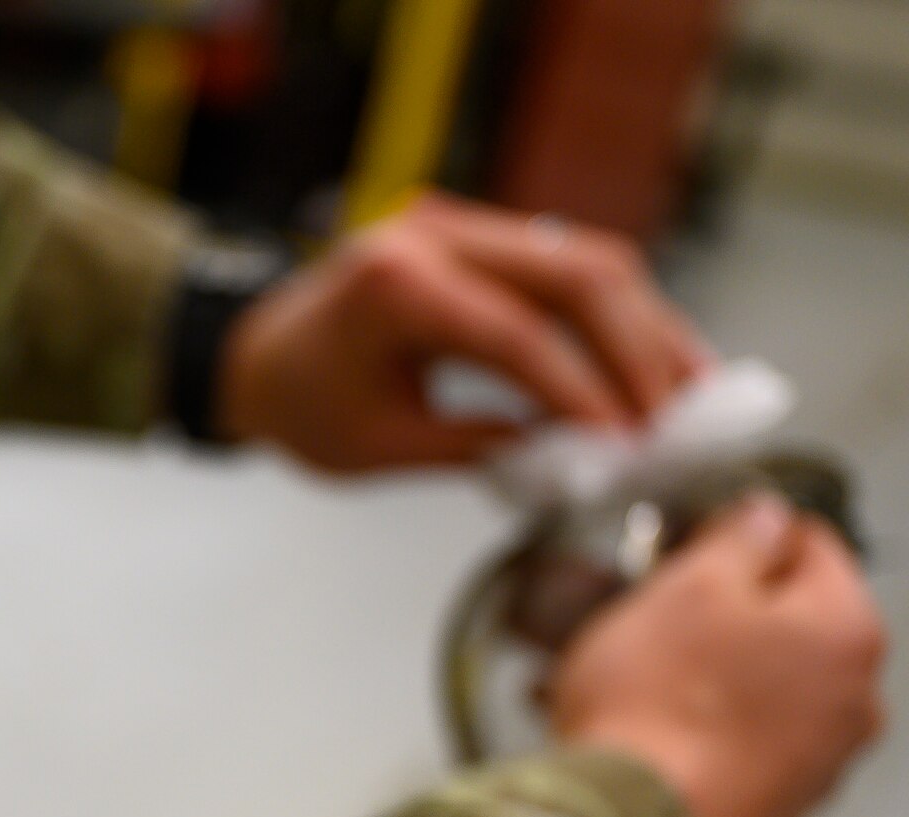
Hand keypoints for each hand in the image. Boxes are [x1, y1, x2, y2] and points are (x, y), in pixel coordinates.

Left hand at [217, 193, 709, 472]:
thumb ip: (480, 448)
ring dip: (645, 326)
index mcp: (395, 284)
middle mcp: (433, 234)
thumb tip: (578, 464)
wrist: (252, 356)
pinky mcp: (480, 234)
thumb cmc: (301, 406)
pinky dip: (616, 314)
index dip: (584, 393)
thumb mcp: (381, 445)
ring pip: (586, 260)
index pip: (518, 336)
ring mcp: (459, 224)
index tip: (630, 446)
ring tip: (691, 392)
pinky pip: (566, 265)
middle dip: (638, 352)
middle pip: (575, 275)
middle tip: (679, 421)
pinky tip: (657, 359)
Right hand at [551, 496, 887, 816]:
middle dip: (714, 614)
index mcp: (848, 631)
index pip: (809, 541)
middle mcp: (854, 702)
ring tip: (622, 683)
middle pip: (783, 623)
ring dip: (695, 675)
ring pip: (754, 687)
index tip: (688, 546)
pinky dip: (688, 730)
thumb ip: (739, 539)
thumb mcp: (689, 586)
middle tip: (646, 619)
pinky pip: (732, 744)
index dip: (739, 534)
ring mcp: (816, 764)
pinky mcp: (771, 811)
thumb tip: (763, 519)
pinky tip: (634, 732)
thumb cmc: (658, 711)